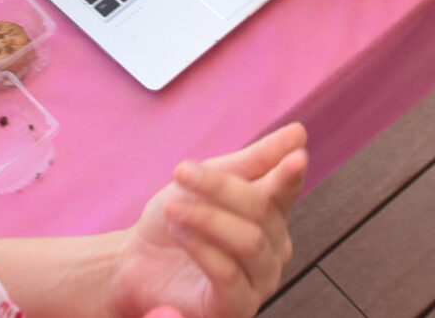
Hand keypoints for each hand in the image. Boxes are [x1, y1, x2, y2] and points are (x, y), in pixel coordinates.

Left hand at [109, 125, 309, 317]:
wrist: (135, 261)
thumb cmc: (176, 219)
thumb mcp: (207, 181)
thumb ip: (252, 161)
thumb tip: (299, 133)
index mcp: (273, 214)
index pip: (287, 189)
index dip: (290, 174)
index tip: (296, 155)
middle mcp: (274, 249)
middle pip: (263, 212)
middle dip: (221, 188)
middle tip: (182, 173)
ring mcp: (259, 282)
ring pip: (250, 242)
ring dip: (208, 218)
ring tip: (173, 209)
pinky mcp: (236, 308)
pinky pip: (230, 275)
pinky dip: (202, 248)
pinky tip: (180, 233)